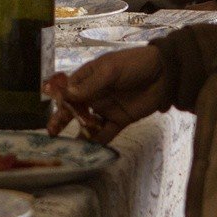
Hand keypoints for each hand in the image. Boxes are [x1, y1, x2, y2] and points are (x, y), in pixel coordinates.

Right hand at [45, 46, 170, 143]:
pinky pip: (104, 134)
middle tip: (52, 134)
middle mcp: (93, 94)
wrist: (165, 73)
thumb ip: (90, 84)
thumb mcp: (110, 70)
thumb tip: (67, 95)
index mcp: (88, 78)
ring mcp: (105, 109)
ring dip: (78, 134)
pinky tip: (90, 152)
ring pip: (87, 124)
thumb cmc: (134, 64)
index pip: (68, 91)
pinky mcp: (118, 121)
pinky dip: (97, 143)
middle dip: (61, 121)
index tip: (54, 111)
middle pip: (73, 110)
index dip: (59, 102)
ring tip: (69, 148)